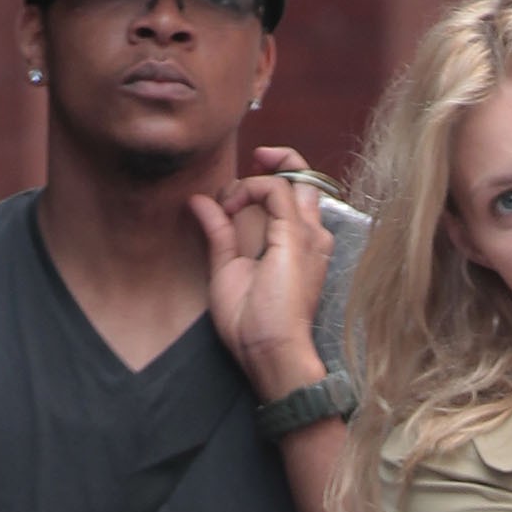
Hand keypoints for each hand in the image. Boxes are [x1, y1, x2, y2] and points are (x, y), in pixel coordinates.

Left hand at [189, 156, 331, 401]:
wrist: (270, 351)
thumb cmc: (253, 325)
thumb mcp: (228, 271)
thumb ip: (219, 234)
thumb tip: (200, 201)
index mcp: (301, 246)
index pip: (296, 196)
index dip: (269, 179)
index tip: (235, 194)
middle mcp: (311, 236)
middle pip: (307, 179)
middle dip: (279, 160)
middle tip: (253, 161)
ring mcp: (307, 235)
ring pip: (294, 176)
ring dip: (255, 177)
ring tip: (229, 202)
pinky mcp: (296, 236)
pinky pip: (275, 188)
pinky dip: (249, 188)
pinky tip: (229, 209)